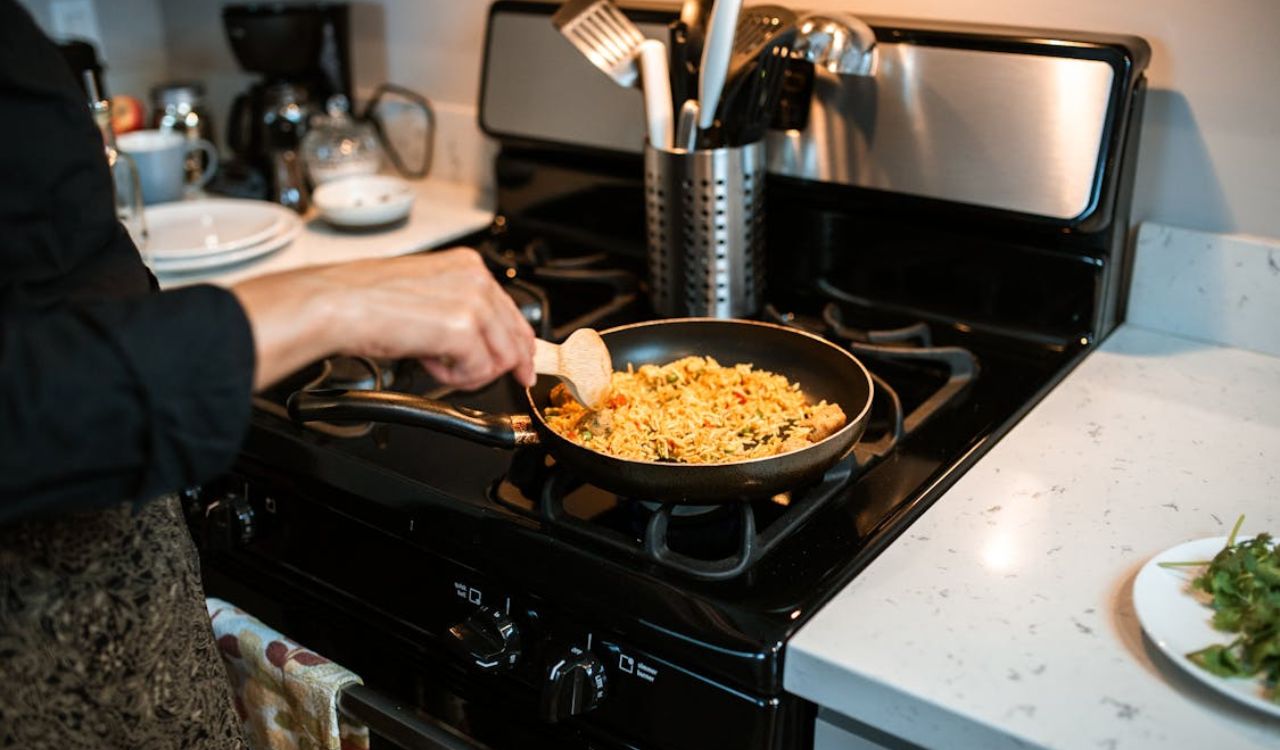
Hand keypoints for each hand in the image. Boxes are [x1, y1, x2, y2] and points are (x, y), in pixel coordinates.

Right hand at [232, 248, 535, 390]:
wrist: (336, 304)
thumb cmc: (365, 300)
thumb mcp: (425, 294)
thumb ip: (459, 311)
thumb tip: (480, 341)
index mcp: (468, 266)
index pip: (513, 313)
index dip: (518, 347)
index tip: (520, 367)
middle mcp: (476, 279)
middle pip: (515, 340)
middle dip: (498, 367)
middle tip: (476, 377)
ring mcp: (472, 302)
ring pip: (501, 359)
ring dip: (469, 373)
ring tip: (435, 362)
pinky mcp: (463, 329)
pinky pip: (478, 372)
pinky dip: (454, 377)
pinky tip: (428, 362)